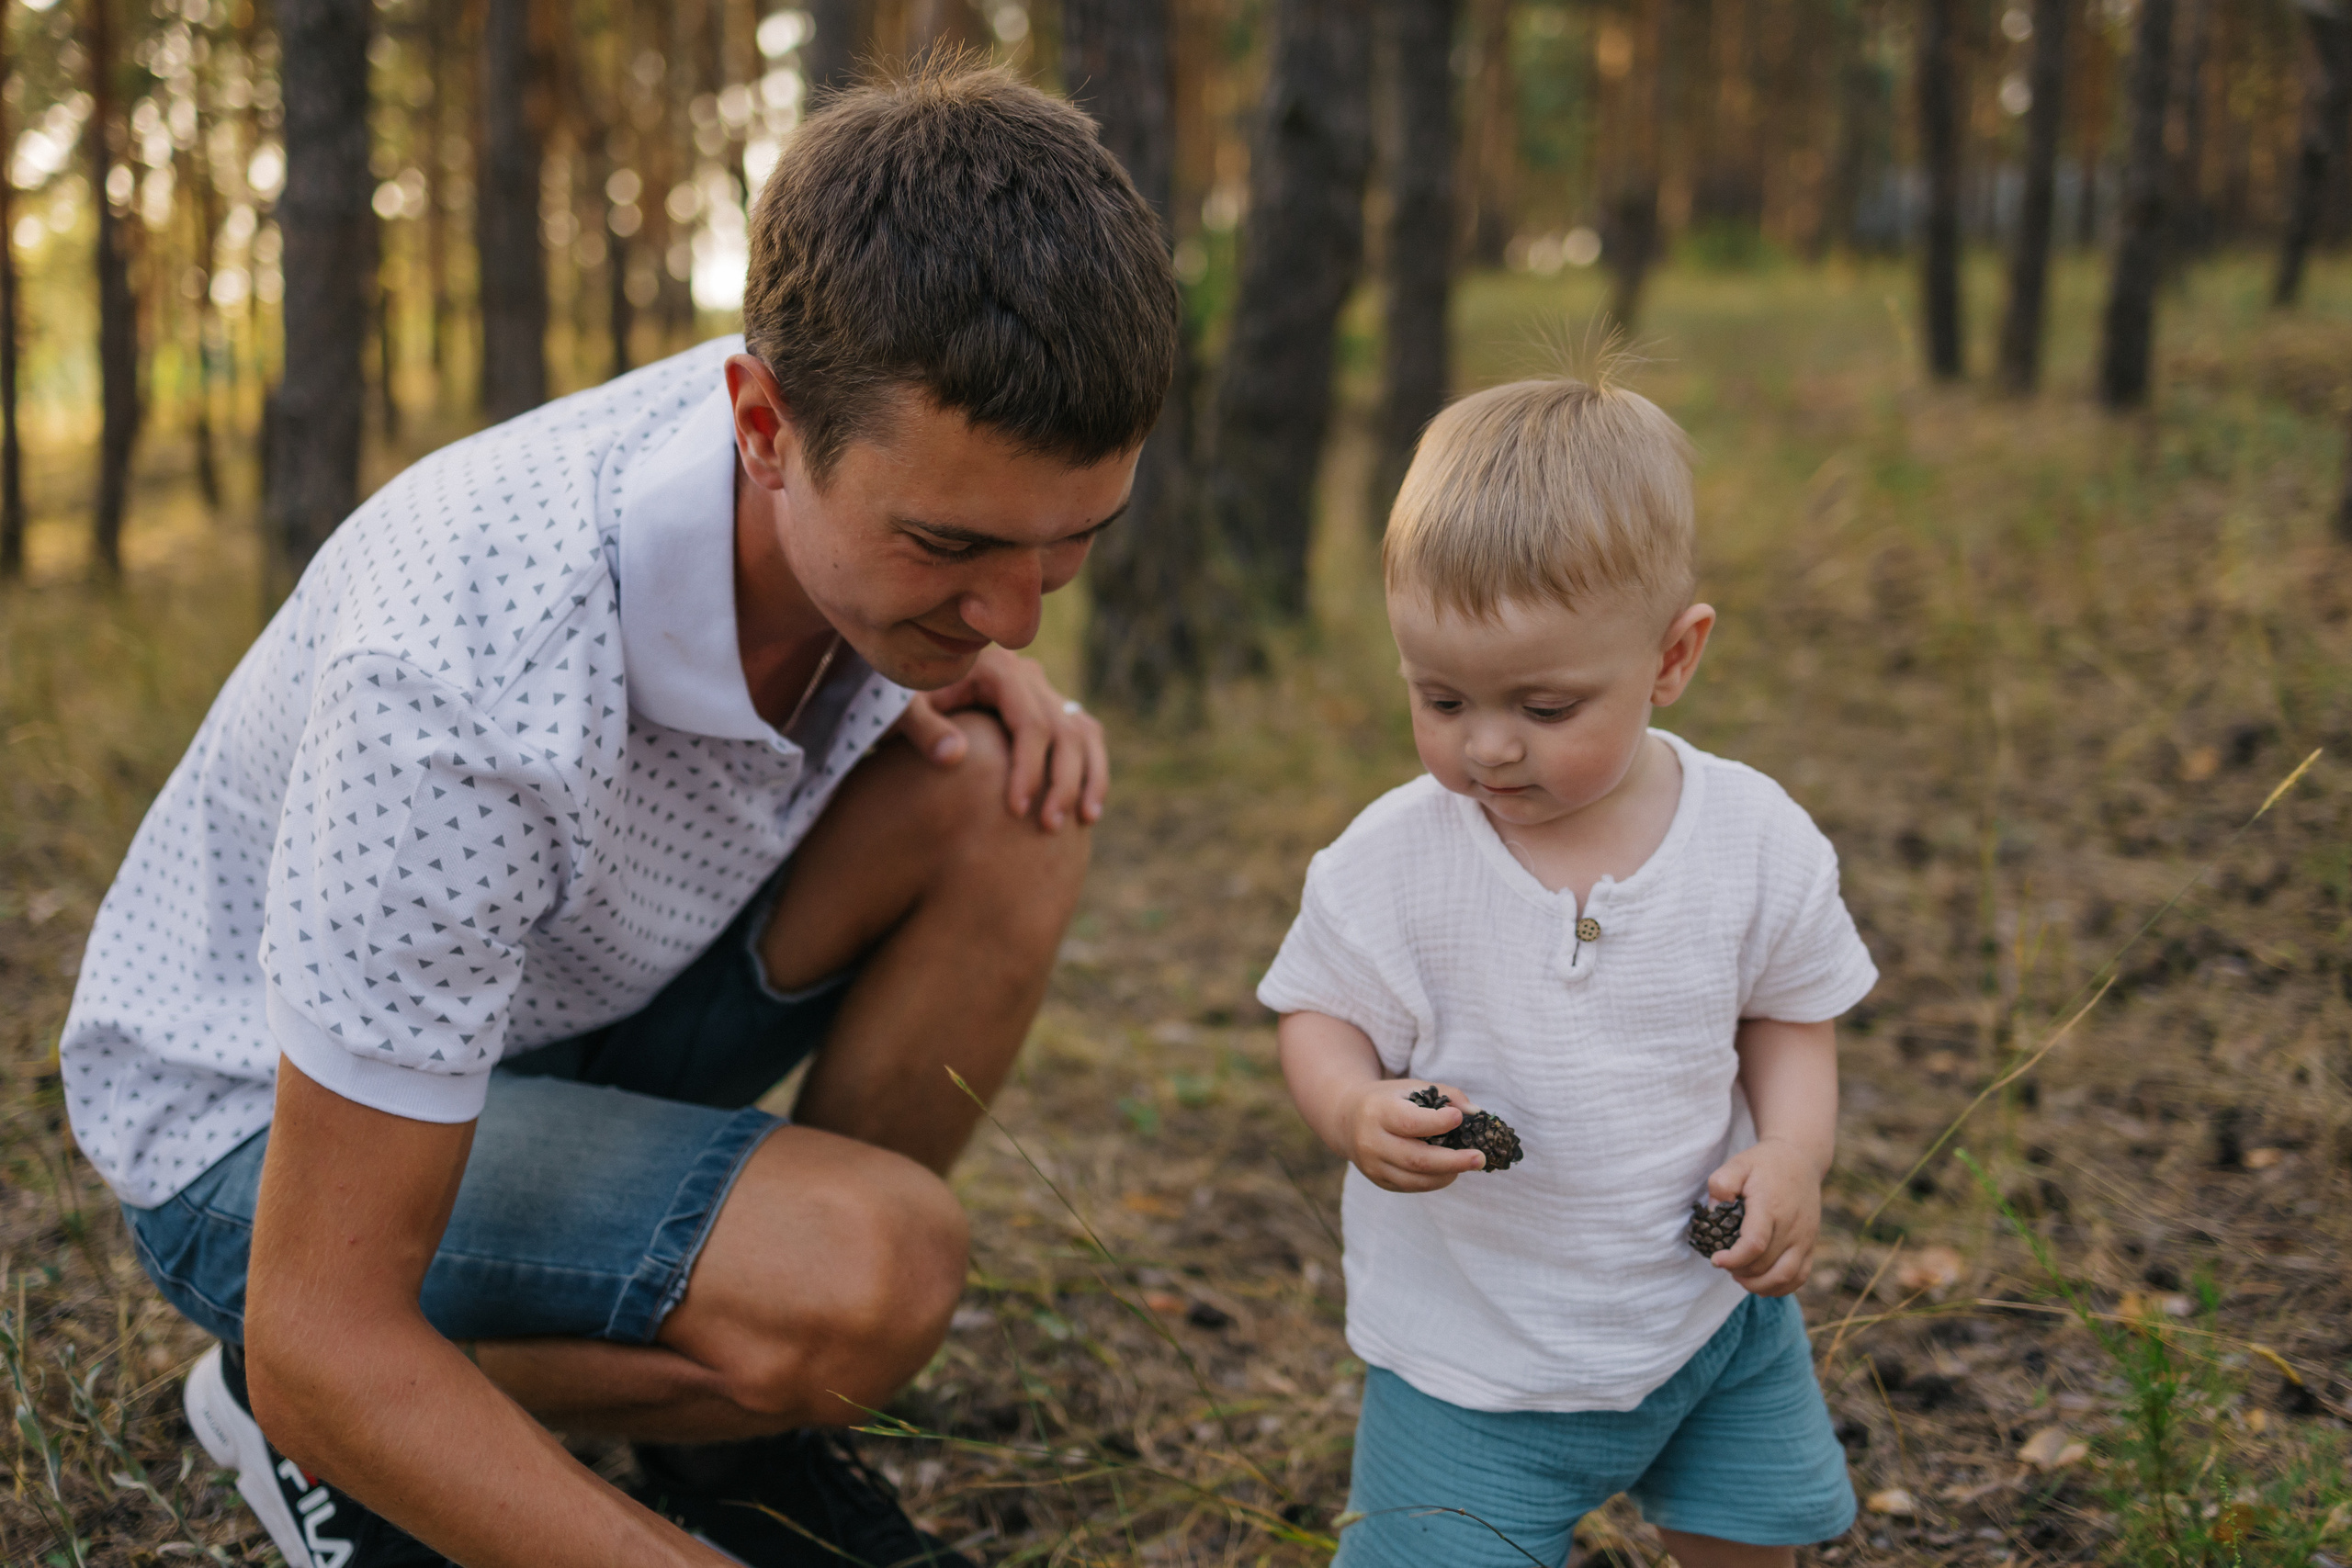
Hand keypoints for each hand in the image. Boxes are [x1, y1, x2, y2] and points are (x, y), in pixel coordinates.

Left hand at [893, 646, 1106, 830]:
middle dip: (1062, 781)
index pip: (1030, 723)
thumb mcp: (901, 709)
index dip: (1028, 767)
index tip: (1017, 810)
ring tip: (1083, 821)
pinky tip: (1087, 809)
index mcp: (998, 670)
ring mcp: (1044, 692)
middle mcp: (1029, 677)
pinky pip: (1085, 738)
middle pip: (1065, 730)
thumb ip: (923, 729)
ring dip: (1087, 778)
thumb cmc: (904, 700)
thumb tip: (954, 756)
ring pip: (1084, 733)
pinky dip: (1092, 771)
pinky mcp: (1051, 709)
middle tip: (1048, 826)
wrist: (914, 684)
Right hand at [1338, 1080, 1487, 1191]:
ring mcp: (1372, 1165)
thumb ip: (1447, 1095)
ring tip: (1467, 1164)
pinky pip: (1410, 1187)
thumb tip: (1476, 1114)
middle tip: (1480, 1158)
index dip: (1438, 1123)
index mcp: (1378, 1111)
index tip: (1459, 1117)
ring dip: (1447, 1174)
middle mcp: (1371, 1141)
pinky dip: (1434, 1181)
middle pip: (1416, 1159)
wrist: (1347, 1119)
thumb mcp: (1411, 1087)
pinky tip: (1448, 1171)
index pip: (1410, 1123)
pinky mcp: (1378, 1180)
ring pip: (1415, 1179)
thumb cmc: (1388, 1100)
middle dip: (1453, 1161)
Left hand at [1700, 1136, 1823, 1295]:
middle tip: (1725, 1264)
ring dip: (1760, 1285)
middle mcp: (1792, 1225)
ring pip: (1786, 1276)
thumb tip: (1713, 1213)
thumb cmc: (1763, 1164)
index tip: (1716, 1259)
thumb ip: (1720, 1186)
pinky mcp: (1811, 1244)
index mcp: (1771, 1205)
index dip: (1733, 1259)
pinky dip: (1781, 1288)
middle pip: (1766, 1264)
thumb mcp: (1736, 1164)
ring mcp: (1805, 1237)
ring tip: (1740, 1277)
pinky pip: (1800, 1276)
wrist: (1800, 1159)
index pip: (1754, 1244)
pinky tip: (1761, 1284)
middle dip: (1740, 1271)